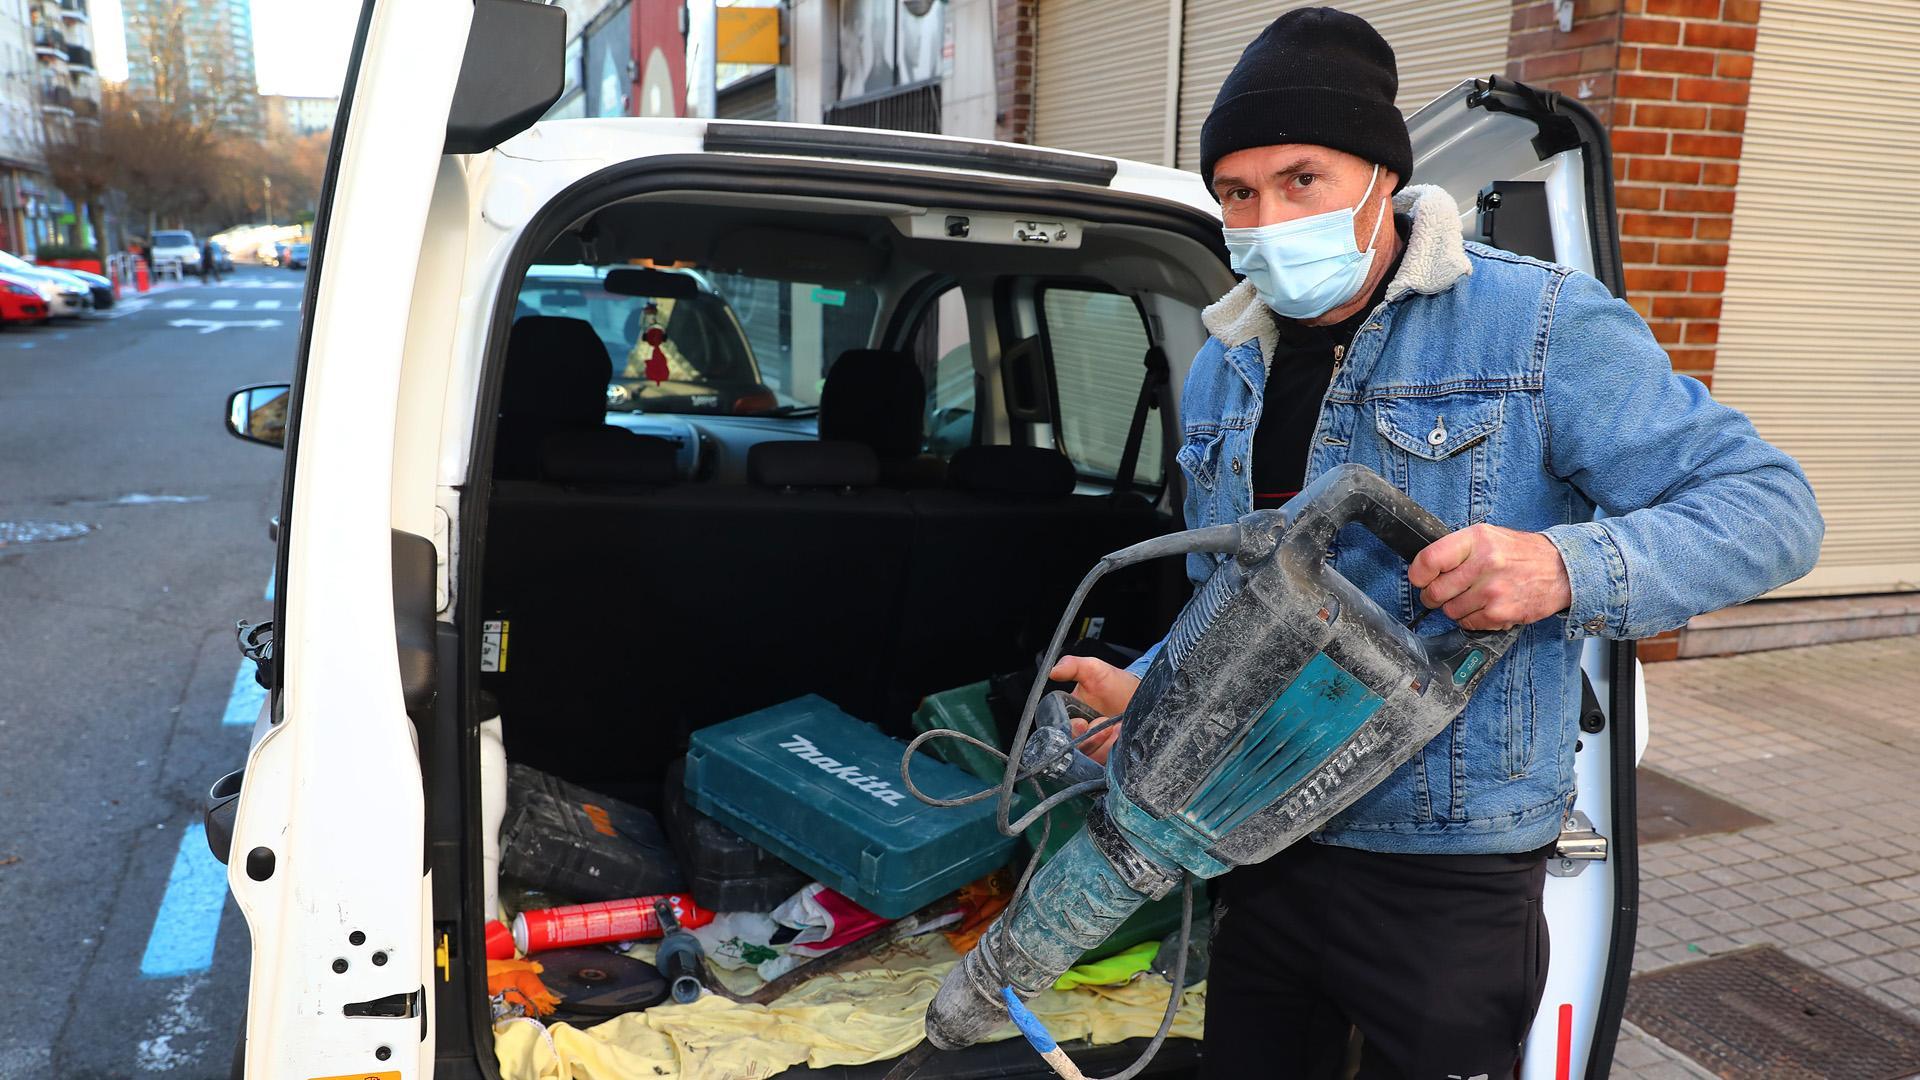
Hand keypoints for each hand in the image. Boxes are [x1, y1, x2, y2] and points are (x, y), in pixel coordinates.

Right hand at [1046, 655, 1140, 764]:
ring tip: (1117, 727)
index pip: (1057, 732)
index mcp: (1067, 716)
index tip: (1083, 723)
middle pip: (1071, 750)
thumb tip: (1052, 671)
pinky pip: (1102, 763)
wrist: (1142, 696)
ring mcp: (1091, 748)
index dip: (1069, 730)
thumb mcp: (1093, 669)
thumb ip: (1072, 666)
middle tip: (1104, 725)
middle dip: (1088, 739)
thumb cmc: (1114, 682)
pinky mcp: (1104, 759)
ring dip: (1103, 744)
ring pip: (1087, 758)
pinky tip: (1121, 738)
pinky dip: (1111, 753)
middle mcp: (1076, 735)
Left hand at [1407, 524, 1571, 630]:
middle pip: (1435, 591)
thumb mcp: (1487, 536)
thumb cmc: (1519, 553)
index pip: (1429, 560)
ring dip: (1454, 608)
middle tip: (1441, 593)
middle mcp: (1484, 564)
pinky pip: (1468, 624)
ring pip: (1450, 611)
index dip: (1418, 574)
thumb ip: (1456, 548)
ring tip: (1470, 597)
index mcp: (1476, 540)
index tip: (1420, 578)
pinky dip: (1471, 619)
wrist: (1561, 570)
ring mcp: (1493, 591)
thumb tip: (1424, 568)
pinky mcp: (1500, 614)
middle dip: (1433, 596)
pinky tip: (1484, 606)